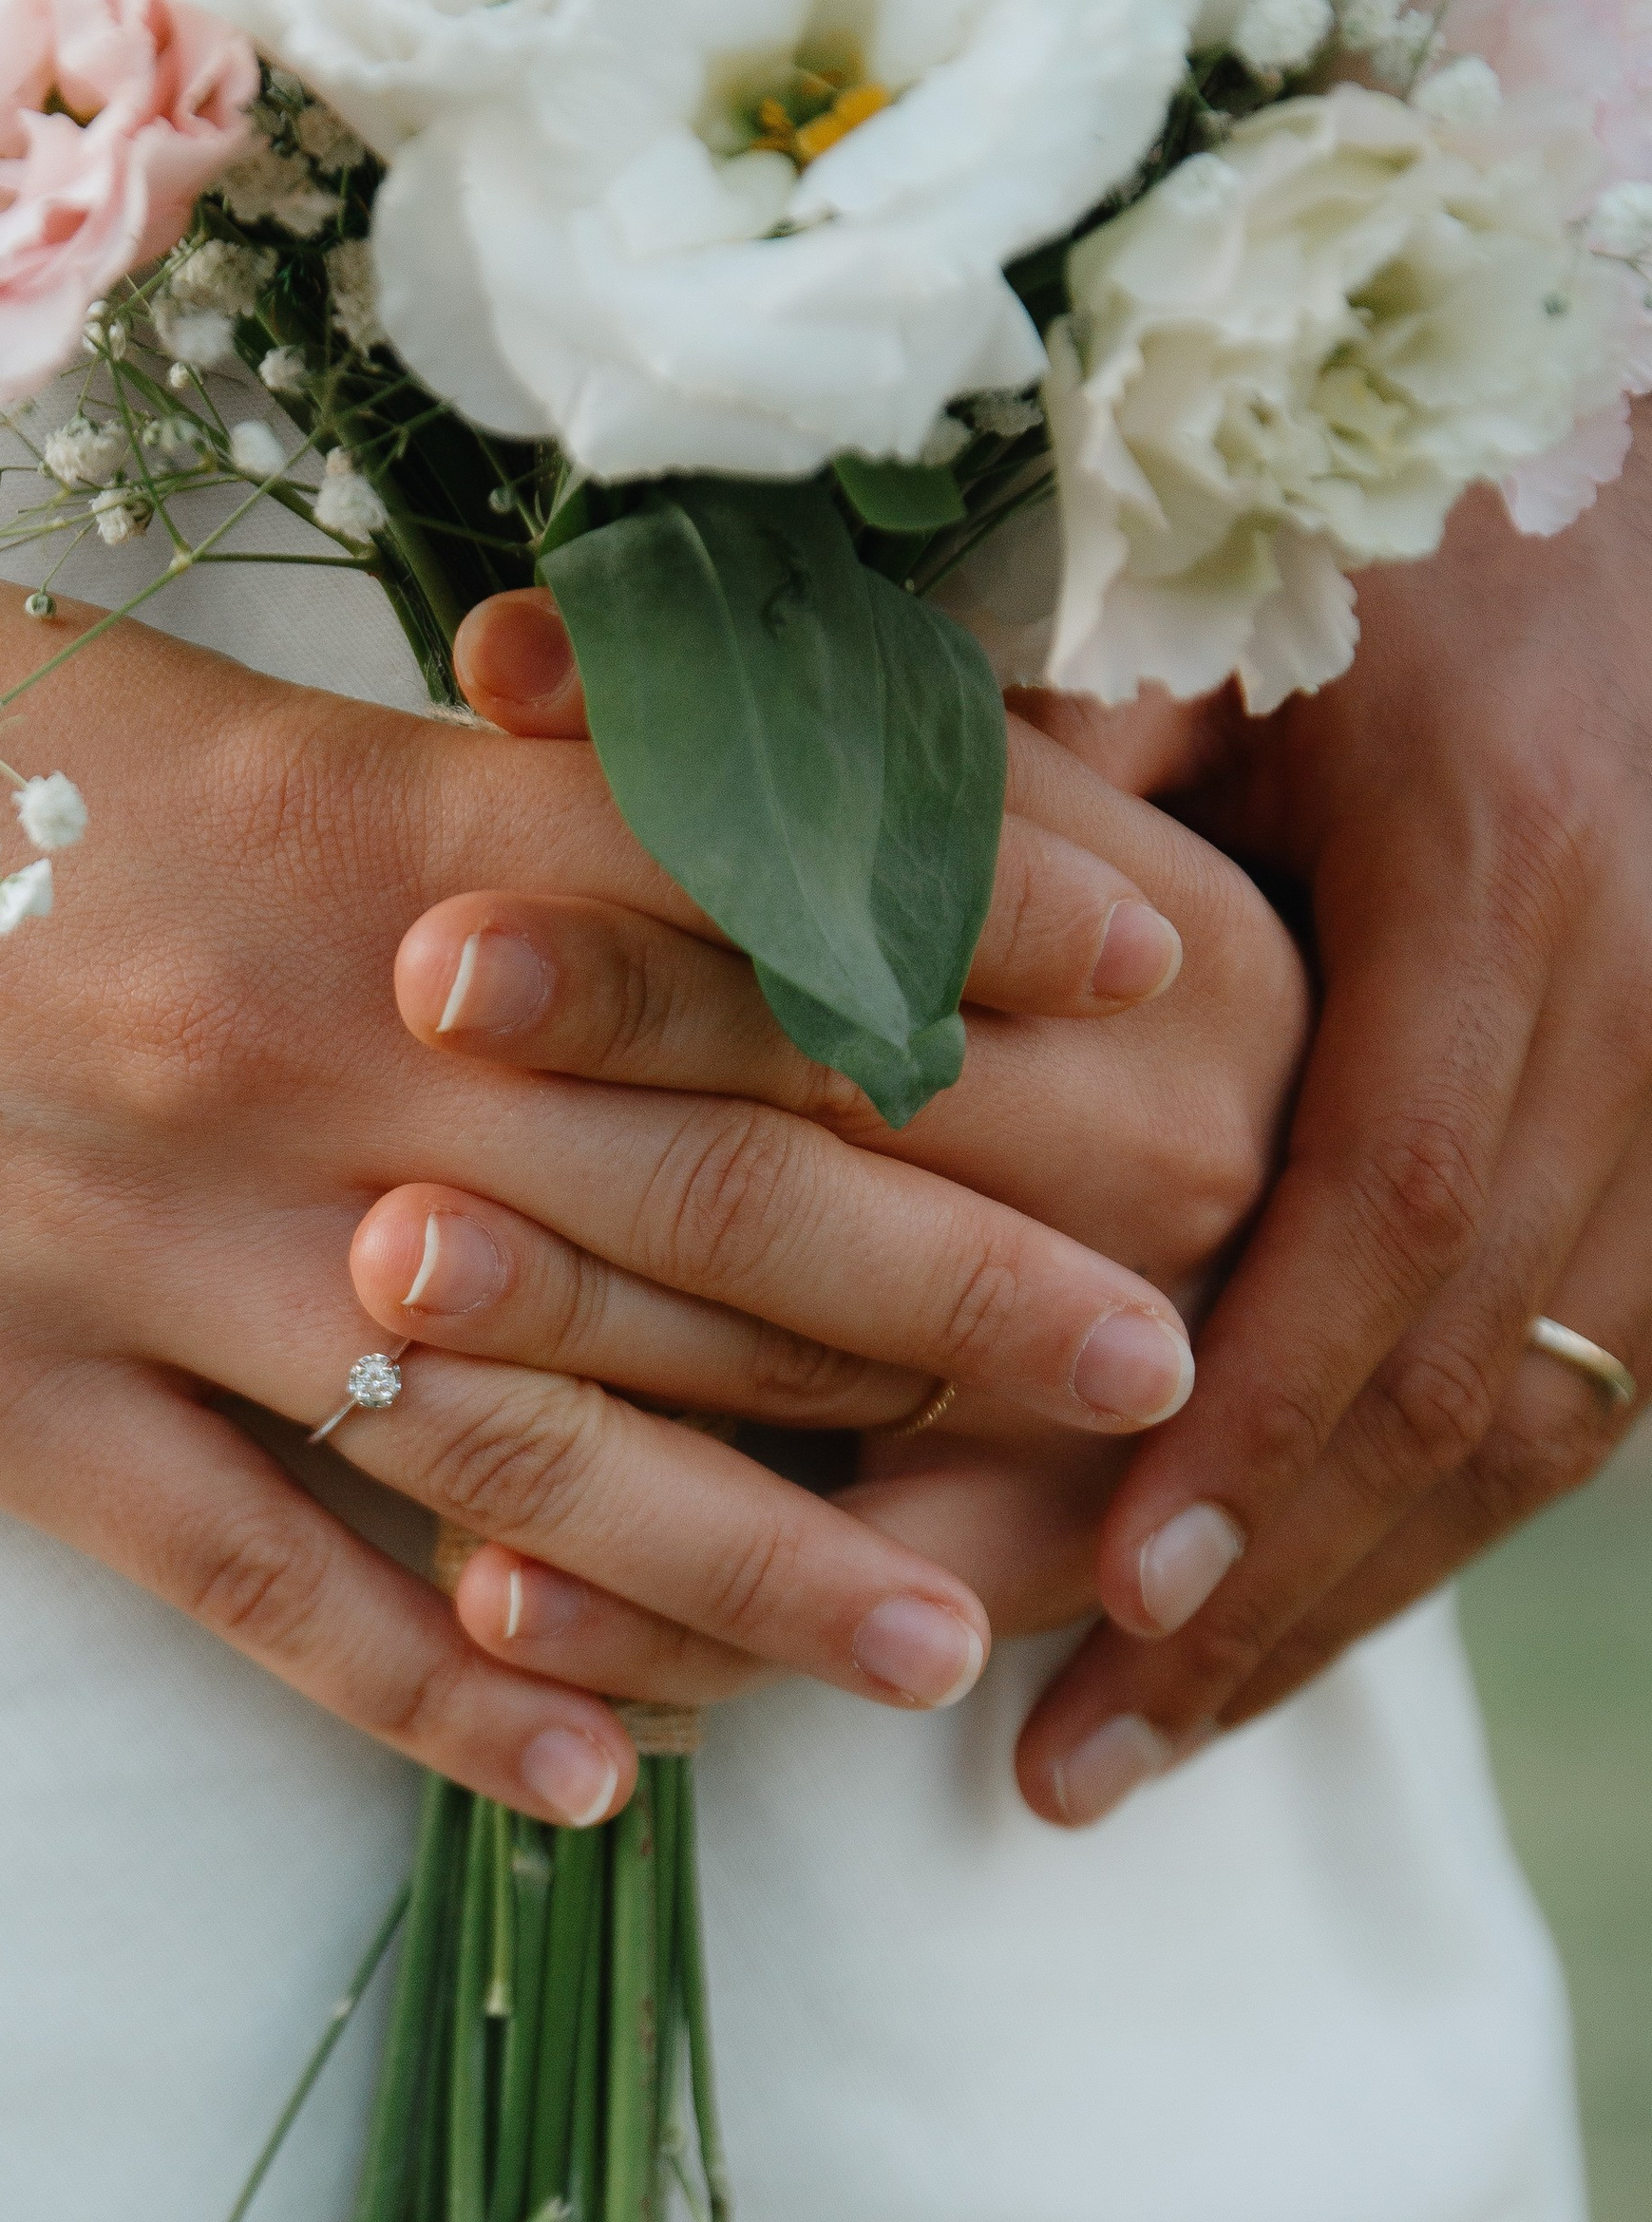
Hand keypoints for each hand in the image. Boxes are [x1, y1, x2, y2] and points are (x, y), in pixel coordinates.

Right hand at [0, 465, 1205, 1823]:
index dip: (969, 973)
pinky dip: (431, 1702)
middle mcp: (284, 1054)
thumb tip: (700, 886)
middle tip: (1143, 1385)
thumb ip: (448, 811)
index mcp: (344, 838)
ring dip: (743, 1556)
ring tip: (926, 1646)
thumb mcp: (188, 722)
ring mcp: (136, 1248)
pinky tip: (591, 1785)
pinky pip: (255, 1585)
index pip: (735, 920)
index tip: (1160, 1028)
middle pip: (686, 1203)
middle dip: (949, 1298)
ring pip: (509, 1446)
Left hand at [1012, 459, 1651, 1822]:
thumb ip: (999, 741)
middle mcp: (1626, 1005)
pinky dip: (1443, 1517)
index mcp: (1485, 875)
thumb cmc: (1398, 511)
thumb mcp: (1213, 588)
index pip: (1378, 1204)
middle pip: (1471, 1368)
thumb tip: (668, 784)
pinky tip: (1301, 1618)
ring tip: (1150, 1742)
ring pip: (1547, 1411)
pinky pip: (1596, 1375)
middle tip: (1078, 1755)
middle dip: (1279, 1583)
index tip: (1105, 1588)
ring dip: (1352, 1595)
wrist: (1643, 467)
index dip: (1249, 1415)